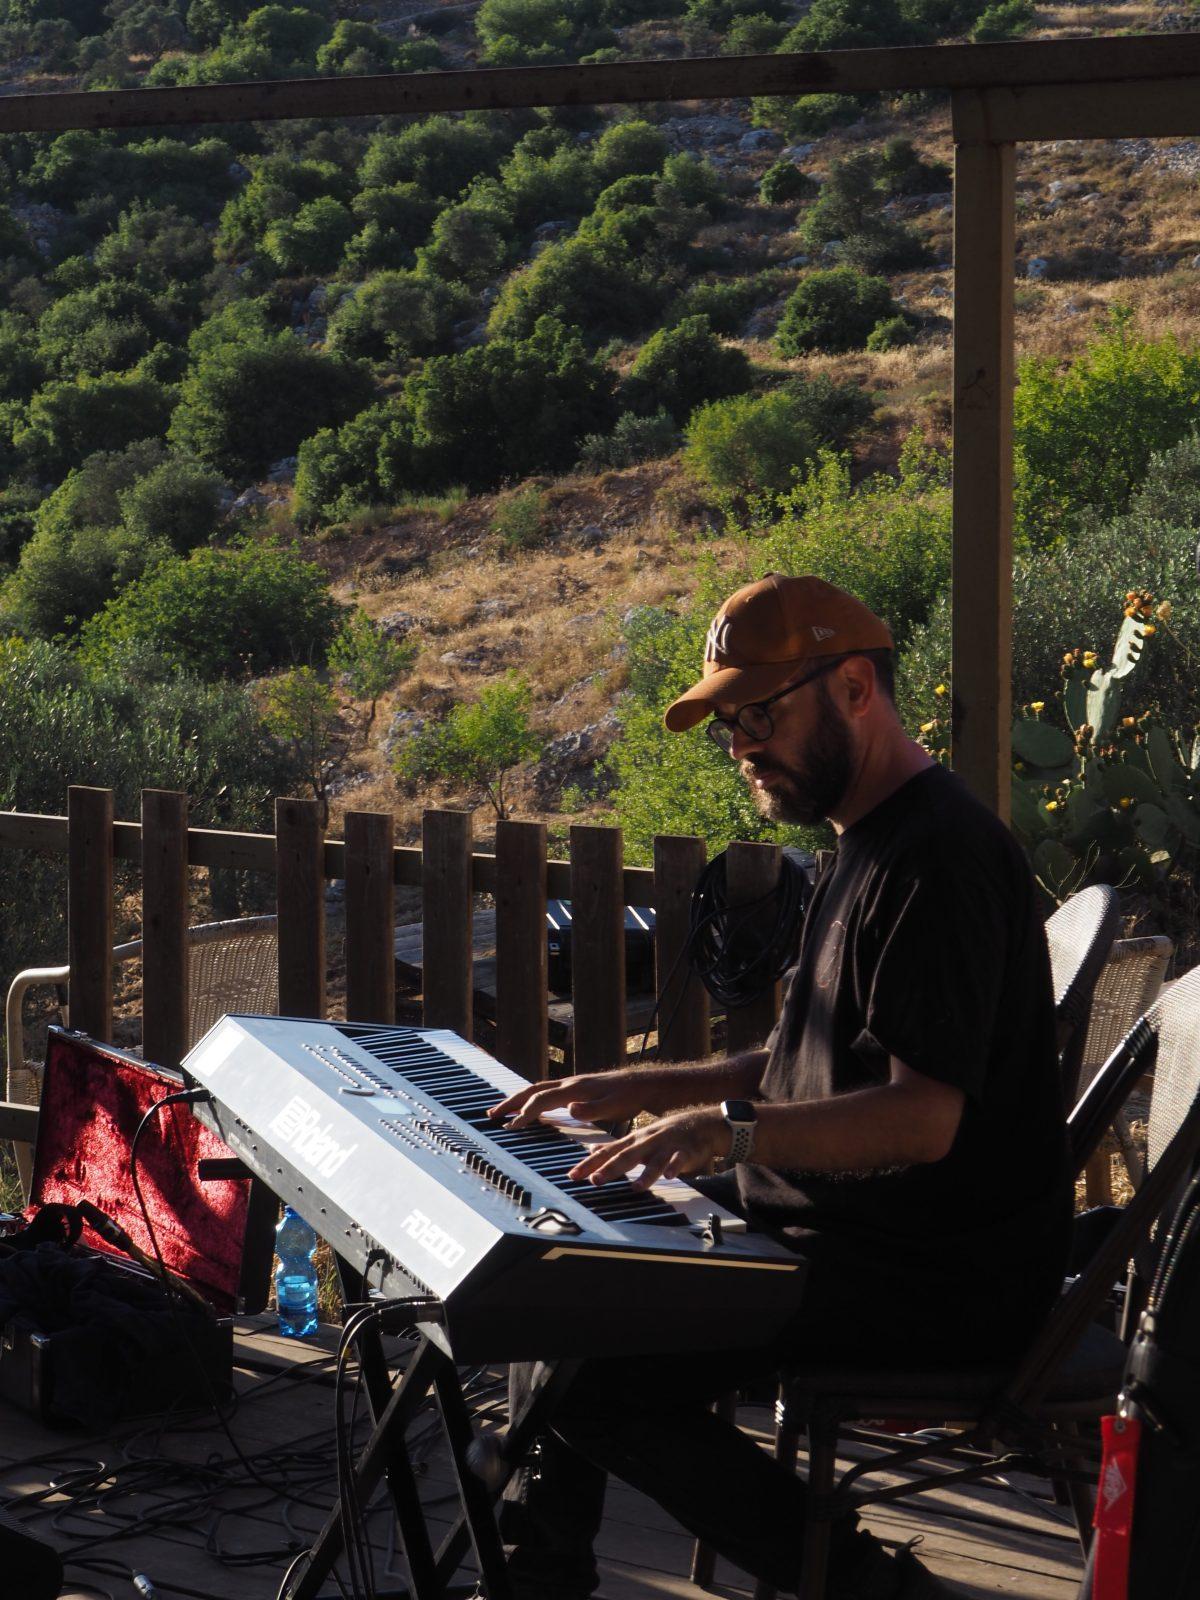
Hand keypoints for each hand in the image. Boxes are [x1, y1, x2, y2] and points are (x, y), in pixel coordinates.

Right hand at [487, 1069, 667, 1129]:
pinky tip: (529, 1110)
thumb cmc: (628, 1098)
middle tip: (491, 1115)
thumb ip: (590, 1109)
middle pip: (532, 1090)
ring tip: (502, 1112)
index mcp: (574, 1089)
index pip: (541, 1100)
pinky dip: (531, 1100)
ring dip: (518, 1100)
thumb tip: (569, 1108)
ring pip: (537, 1089)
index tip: (510, 1128)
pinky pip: (546, 1093)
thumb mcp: (612, 1107)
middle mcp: (569, 1083)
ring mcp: (571, 1085)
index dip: (524, 1114)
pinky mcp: (576, 1089)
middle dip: (511, 1102)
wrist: (642, 1085)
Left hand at [566, 1107, 730, 1188]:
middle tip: (595, 1180)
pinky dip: (675, 1167)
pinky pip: (680, 1160)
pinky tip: (671, 1176)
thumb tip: (591, 1151)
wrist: (700, 1123)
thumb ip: (615, 1147)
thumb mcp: (638, 1139)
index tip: (572, 1176)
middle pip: (626, 1156)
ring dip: (646, 1173)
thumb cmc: (665, 1135)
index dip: (589, 1163)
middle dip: (610, 1168)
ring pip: (655, 1160)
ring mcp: (666, 1146)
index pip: (607, 1152)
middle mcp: (647, 1141)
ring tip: (636, 1187)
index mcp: (634, 1140)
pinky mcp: (686, 1151)